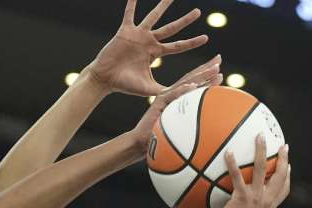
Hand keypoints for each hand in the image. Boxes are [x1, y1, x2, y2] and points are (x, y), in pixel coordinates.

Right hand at [86, 0, 209, 96]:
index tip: (206, 38)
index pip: (178, 46)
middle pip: (171, 28)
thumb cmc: (125, 85)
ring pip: (154, 16)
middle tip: (198, 12)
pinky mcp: (125, 31)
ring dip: (163, 5)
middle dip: (185, 21)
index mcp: (156, 52)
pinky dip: (131, 4)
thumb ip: (168, 90)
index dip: (192, 43)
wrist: (105, 79)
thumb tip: (186, 94)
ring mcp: (138, 35)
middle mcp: (149, 41)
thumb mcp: (151, 89)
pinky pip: (129, 14)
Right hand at [127, 56, 222, 151]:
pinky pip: (172, 97)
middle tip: (218, 59)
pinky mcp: (159, 105)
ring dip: (200, 75)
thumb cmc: (159, 135)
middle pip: (190, 78)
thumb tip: (207, 122)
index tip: (218, 65)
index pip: (193, 81)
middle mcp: (171, 93)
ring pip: (185, 83)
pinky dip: (182, 91)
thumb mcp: (179, 125)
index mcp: (176, 96)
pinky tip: (192, 86)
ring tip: (214, 69)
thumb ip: (189, 118)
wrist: (141, 141)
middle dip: (205, 68)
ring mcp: (165, 98)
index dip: (205, 72)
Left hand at [213, 134, 290, 207]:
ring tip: (260, 136)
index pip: (284, 190)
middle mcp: (266, 201)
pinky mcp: (242, 198)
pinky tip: (229, 152)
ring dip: (262, 151)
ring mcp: (255, 198)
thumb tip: (240, 205)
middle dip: (283, 158)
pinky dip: (233, 163)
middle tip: (283, 145)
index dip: (288, 176)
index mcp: (269, 207)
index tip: (289, 165)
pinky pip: (237, 176)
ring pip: (262, 169)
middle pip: (280, 175)